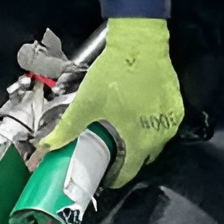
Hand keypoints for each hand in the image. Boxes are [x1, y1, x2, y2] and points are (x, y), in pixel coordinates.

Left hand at [35, 18, 184, 186]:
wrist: (140, 45)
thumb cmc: (116, 73)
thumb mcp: (86, 103)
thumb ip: (68, 128)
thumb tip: (47, 145)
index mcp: (139, 140)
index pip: (129, 173)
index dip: (115, 178)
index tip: (107, 176)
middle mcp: (159, 136)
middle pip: (143, 159)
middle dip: (128, 160)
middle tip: (112, 152)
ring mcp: (170, 121)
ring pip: (156, 143)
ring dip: (142, 143)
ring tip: (124, 133)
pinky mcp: (176, 107)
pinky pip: (164, 126)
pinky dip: (152, 126)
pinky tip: (139, 115)